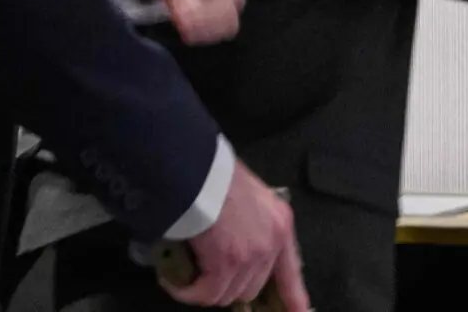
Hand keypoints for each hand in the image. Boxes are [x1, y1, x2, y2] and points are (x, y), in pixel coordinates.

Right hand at [169, 161, 309, 310]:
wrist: (197, 168)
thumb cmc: (216, 173)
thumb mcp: (248, 193)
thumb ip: (252, 220)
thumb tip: (236, 239)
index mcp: (281, 225)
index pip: (292, 273)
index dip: (294, 299)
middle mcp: (271, 244)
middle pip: (253, 287)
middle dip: (229, 286)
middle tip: (207, 278)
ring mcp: (250, 257)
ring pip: (229, 293)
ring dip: (206, 290)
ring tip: (186, 278)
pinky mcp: (225, 265)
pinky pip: (207, 293)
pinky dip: (187, 292)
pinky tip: (173, 283)